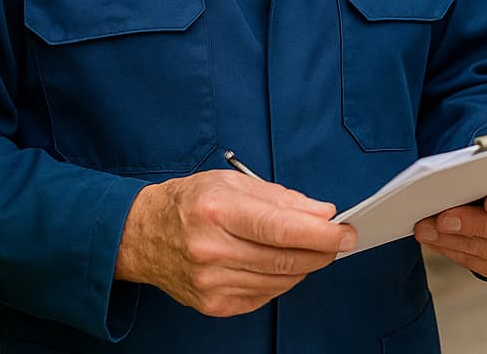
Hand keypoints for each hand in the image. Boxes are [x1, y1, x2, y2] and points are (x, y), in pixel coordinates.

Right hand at [115, 170, 355, 316]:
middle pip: (285, 259)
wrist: (141, 236)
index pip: (281, 229)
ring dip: (305, 266)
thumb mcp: (231, 182)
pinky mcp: (213, 305)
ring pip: (280, 281)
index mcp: (217, 211)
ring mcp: (211, 282)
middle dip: (323, 251)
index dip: (321, 234)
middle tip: (340, 241)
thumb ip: (280, 198)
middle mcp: (212, 250)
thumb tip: (321, 213)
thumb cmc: (188, 203)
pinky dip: (282, 281)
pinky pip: (264, 296)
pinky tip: (280, 264)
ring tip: (312, 249)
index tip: (345, 232)